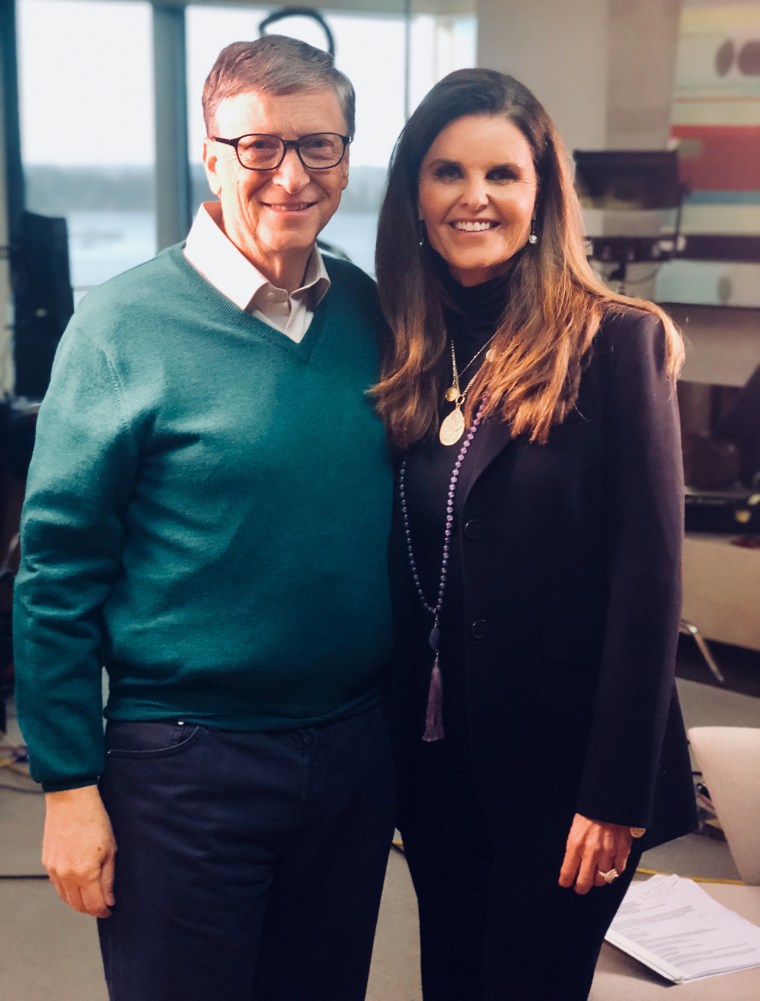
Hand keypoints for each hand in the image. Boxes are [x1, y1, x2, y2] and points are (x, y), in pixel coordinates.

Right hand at [43, 785, 116, 917]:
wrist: (71, 800)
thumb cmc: (94, 820)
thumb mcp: (110, 849)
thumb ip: (108, 878)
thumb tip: (109, 900)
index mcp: (85, 873)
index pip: (93, 904)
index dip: (103, 911)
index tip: (110, 910)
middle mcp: (66, 875)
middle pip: (78, 905)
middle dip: (91, 909)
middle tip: (102, 905)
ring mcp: (54, 870)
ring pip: (65, 898)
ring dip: (78, 902)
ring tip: (91, 897)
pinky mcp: (47, 863)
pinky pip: (57, 885)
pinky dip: (67, 890)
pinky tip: (77, 885)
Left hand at [558, 812, 631, 894]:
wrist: (610, 801)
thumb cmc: (590, 813)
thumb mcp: (575, 830)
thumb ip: (574, 848)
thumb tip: (572, 865)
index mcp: (576, 845)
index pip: (568, 872)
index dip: (566, 882)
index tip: (566, 883)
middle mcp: (591, 852)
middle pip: (585, 882)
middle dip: (580, 888)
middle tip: (580, 887)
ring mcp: (608, 853)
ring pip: (603, 879)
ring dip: (598, 879)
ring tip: (596, 875)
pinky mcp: (622, 852)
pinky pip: (618, 871)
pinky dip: (615, 871)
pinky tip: (611, 867)